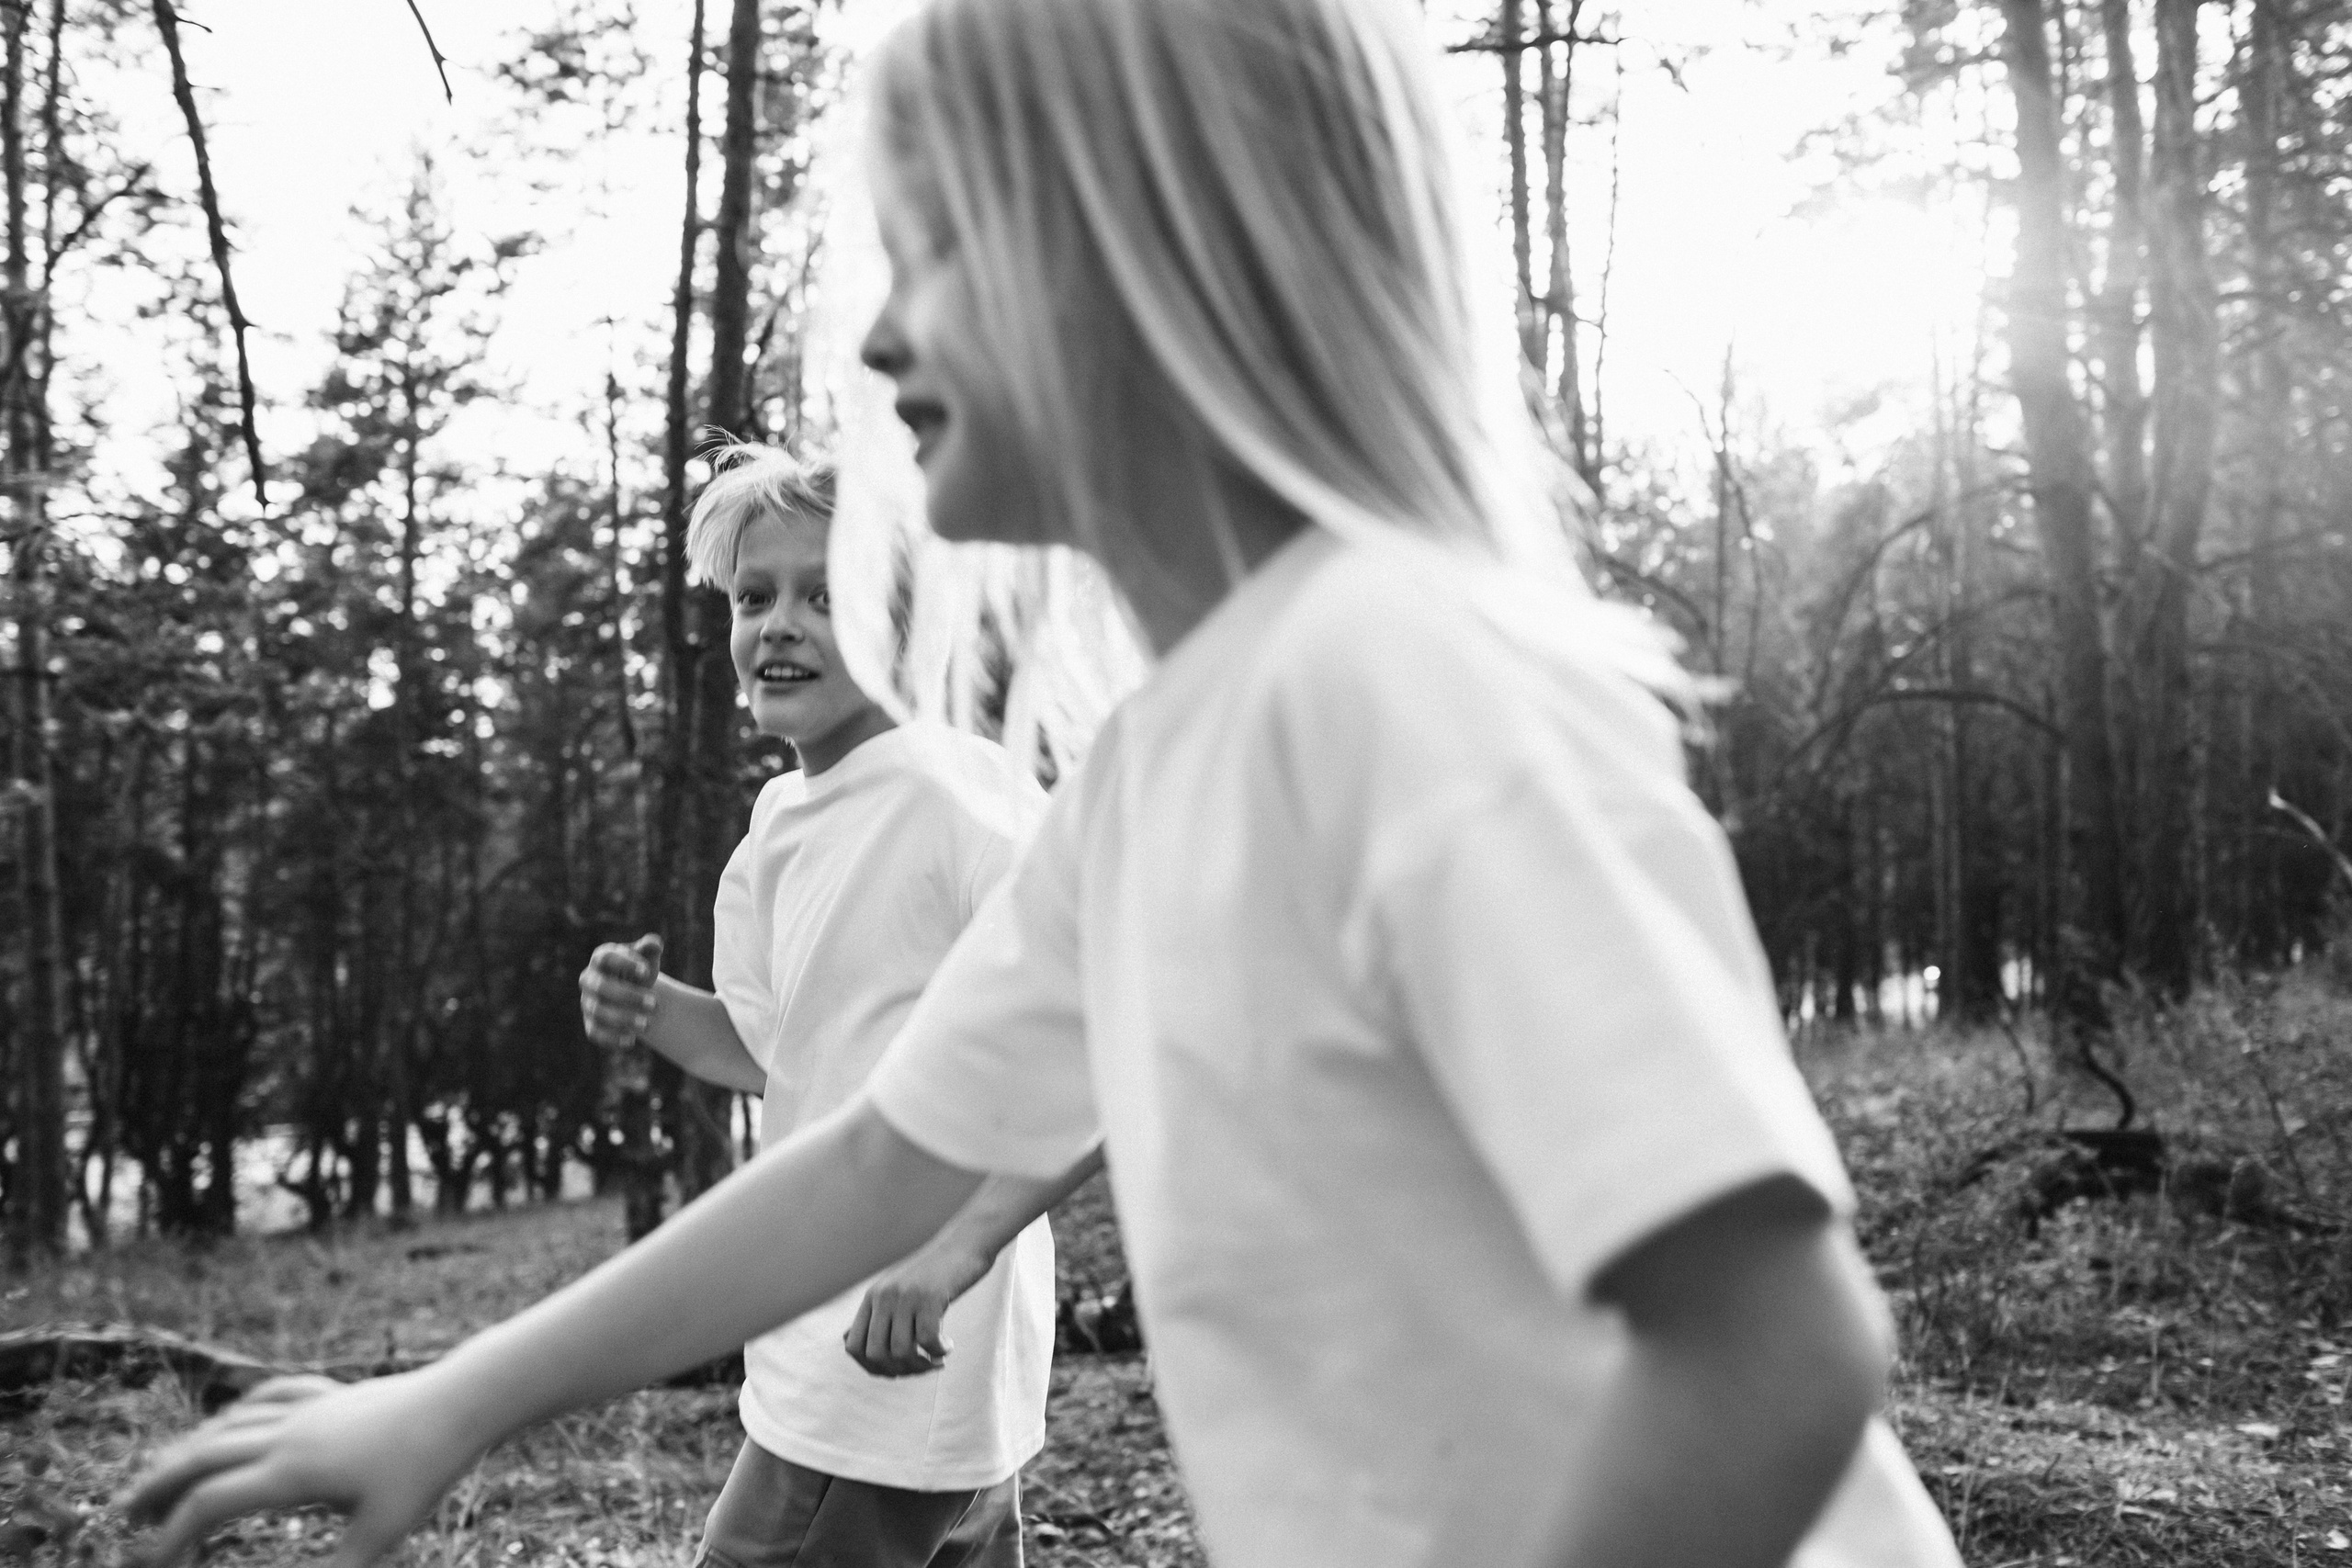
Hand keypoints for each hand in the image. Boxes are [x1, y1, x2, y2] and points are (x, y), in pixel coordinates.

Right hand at [120, 1369, 489, 1567]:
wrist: (463, 1401)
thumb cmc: (426, 1470)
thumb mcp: (379, 1535)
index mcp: (291, 1471)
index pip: (211, 1503)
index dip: (175, 1536)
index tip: (153, 1563)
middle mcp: (289, 1433)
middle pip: (203, 1455)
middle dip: (158, 1484)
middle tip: (123, 1512)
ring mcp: (309, 1408)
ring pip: (231, 1423)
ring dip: (190, 1447)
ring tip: (162, 1471)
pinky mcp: (331, 1394)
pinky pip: (270, 1395)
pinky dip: (238, 1410)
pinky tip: (231, 1419)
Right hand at [580, 934, 662, 1047]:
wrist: (635, 995)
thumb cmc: (640, 972)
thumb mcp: (647, 958)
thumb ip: (650, 948)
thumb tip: (654, 943)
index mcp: (601, 959)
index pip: (607, 958)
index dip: (624, 963)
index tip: (646, 971)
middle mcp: (589, 980)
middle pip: (602, 987)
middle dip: (628, 996)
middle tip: (655, 1004)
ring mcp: (587, 1003)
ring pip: (599, 1012)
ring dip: (623, 1019)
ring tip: (647, 1024)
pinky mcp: (590, 1024)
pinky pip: (595, 1033)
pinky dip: (612, 1039)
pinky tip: (631, 1041)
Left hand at [842, 1241, 993, 1377]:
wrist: (963, 1245)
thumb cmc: (932, 1275)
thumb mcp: (896, 1292)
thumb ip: (873, 1315)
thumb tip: (847, 1341)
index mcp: (872, 1297)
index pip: (853, 1346)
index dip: (871, 1368)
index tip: (896, 1370)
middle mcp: (884, 1296)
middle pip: (875, 1354)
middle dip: (898, 1370)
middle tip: (920, 1367)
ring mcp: (906, 1296)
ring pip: (900, 1351)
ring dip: (921, 1365)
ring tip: (937, 1361)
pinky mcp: (930, 1297)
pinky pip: (927, 1340)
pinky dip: (939, 1351)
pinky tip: (948, 1346)